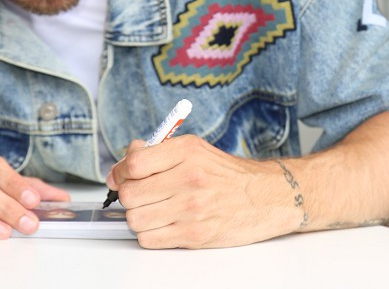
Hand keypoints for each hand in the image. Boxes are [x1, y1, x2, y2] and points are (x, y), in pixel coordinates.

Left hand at [106, 134, 299, 247]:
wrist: (267, 197)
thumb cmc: (229, 175)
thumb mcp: (196, 150)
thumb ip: (159, 152)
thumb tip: (124, 161)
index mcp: (187, 151)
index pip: (133, 163)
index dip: (121, 172)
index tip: (122, 176)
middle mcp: (190, 177)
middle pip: (130, 194)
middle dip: (129, 196)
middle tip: (141, 195)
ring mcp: (192, 208)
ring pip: (136, 219)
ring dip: (139, 217)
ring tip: (155, 210)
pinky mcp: (195, 234)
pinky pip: (149, 239)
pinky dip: (151, 234)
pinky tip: (164, 224)